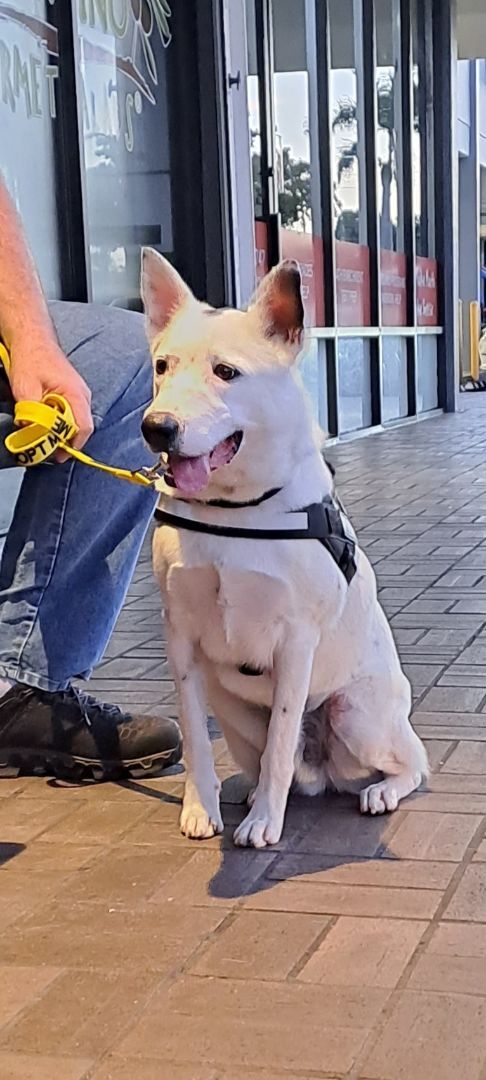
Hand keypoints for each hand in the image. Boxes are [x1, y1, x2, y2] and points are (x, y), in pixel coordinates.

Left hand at [8, 338, 93, 459]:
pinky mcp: (72, 395)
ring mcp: (79, 395)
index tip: (55, 456)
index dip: (71, 446)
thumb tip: (35, 435)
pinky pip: (70, 416)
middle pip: (80, 429)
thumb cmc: (31, 358)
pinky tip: (45, 422)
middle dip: (64, 442)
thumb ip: (32, 414)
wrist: (31, 339)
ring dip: (60, 432)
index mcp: (76, 394)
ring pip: (75, 423)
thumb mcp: (25, 389)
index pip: (83, 428)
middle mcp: (83, 396)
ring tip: (43, 436)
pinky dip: (58, 423)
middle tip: (46, 449)